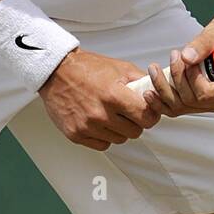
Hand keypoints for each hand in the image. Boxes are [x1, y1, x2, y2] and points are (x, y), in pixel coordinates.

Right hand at [39, 48, 161, 150]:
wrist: (57, 72)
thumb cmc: (86, 68)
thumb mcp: (119, 67)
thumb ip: (141, 81)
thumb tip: (157, 91)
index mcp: (114, 95)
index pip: (146, 117)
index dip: (151, 115)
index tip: (148, 112)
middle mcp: (100, 113)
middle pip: (135, 132)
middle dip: (136, 122)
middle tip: (129, 112)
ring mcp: (87, 126)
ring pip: (119, 140)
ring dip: (120, 130)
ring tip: (113, 115)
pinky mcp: (76, 134)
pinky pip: (102, 145)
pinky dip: (105, 136)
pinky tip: (101, 122)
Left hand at [141, 20, 213, 117]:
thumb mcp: (213, 36)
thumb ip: (202, 46)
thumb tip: (187, 58)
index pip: (206, 94)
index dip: (192, 78)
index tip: (188, 60)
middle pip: (190, 101)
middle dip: (176, 78)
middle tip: (173, 56)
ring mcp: (206, 105)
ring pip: (178, 106)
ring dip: (162, 88)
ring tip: (154, 70)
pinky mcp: (193, 104)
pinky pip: (173, 109)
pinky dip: (159, 102)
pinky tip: (149, 92)